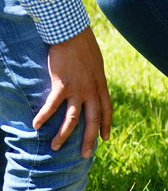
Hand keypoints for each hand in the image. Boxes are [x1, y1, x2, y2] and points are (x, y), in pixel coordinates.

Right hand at [33, 27, 111, 158]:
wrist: (73, 35)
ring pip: (72, 119)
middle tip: (86, 155)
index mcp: (100, 85)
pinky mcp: (62, 85)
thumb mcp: (96, 65)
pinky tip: (36, 126)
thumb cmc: (84, 47)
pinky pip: (52, 106)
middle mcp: (91, 90)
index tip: (105, 139)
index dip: (106, 125)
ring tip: (56, 147)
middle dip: (90, 139)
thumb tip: (93, 85)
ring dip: (64, 135)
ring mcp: (77, 89)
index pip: (107, 110)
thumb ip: (94, 78)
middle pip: (93, 120)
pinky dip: (44, 116)